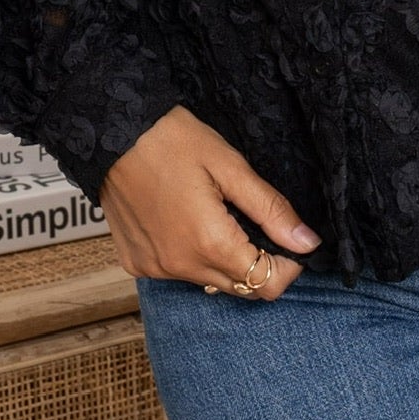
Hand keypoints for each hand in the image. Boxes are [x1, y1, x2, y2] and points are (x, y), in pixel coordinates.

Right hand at [100, 105, 320, 300]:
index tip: (291, 243)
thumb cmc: (172, 139)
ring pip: (209, 282)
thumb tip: (308, 242)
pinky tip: (187, 221)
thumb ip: (270, 208)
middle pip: (240, 288)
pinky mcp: (136, 263)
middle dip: (259, 264)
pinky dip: (192, 257)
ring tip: (220, 216)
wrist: (110, 131)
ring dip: (225, 260)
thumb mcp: (230, 165)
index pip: (266, 285)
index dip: (288, 266)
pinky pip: (178, 273)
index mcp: (208, 243)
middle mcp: (180, 266)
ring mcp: (155, 268)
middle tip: (257, 224)